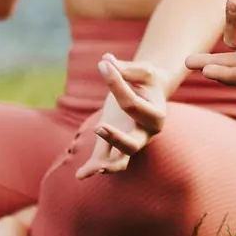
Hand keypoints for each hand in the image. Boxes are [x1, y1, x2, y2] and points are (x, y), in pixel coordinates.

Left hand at [74, 57, 166, 179]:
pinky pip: (105, 161)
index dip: (116, 83)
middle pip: (132, 144)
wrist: (151, 93)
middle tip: (99, 127)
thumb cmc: (147, 80)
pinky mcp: (115, 147)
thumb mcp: (142, 70)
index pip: (131, 103)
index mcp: (156, 115)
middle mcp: (145, 134)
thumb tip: (106, 60)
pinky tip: (80, 174)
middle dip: (116, 138)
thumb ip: (126, 68)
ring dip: (107, 164)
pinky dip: (93, 169)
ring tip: (93, 167)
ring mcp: (130, 143)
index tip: (103, 65)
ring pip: (121, 161)